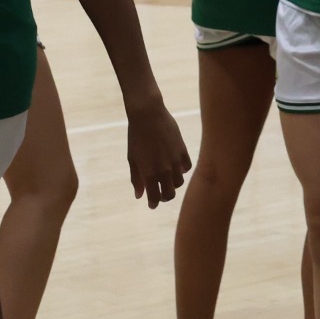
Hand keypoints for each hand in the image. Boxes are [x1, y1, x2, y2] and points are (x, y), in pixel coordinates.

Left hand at [124, 93, 190, 207]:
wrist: (148, 114)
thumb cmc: (136, 136)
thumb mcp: (132, 158)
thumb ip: (136, 178)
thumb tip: (139, 195)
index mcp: (149, 174)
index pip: (155, 198)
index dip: (153, 203)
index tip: (152, 204)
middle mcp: (164, 170)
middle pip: (169, 194)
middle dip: (164, 197)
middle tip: (160, 193)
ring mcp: (175, 161)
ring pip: (179, 182)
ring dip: (173, 184)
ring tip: (167, 179)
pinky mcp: (183, 150)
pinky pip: (187, 167)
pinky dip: (182, 170)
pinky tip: (176, 166)